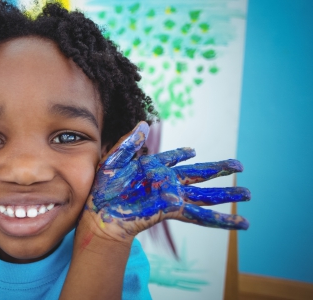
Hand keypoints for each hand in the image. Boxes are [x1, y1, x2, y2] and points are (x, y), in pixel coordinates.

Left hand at [85, 122, 249, 242]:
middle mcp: (166, 182)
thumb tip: (143, 123)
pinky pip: (199, 216)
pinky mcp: (172, 210)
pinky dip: (219, 220)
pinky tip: (238, 222)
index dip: (181, 154)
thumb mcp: (113, 160)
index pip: (172, 158)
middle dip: (219, 169)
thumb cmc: (103, 188)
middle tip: (239, 165)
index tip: (192, 151)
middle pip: (199, 174)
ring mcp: (172, 196)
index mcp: (152, 167)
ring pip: (205, 195)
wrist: (101, 213)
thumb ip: (130, 143)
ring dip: (227, 194)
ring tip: (248, 193)